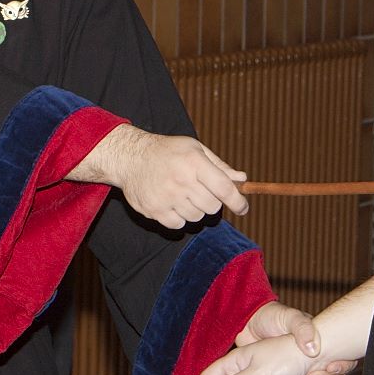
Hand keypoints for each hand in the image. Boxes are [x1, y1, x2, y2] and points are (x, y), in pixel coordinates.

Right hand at [68, 125, 247, 229]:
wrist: (130, 158)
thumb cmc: (167, 152)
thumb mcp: (195, 149)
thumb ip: (219, 166)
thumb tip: (242, 179)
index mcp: (194, 162)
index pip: (224, 188)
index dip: (238, 201)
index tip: (243, 208)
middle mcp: (181, 180)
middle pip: (213, 207)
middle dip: (212, 202)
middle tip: (201, 192)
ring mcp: (167, 197)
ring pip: (197, 217)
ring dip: (195, 210)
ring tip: (183, 194)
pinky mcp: (154, 210)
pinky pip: (179, 225)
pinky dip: (179, 218)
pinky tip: (171, 203)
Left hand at [236, 301, 356, 374]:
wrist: (249, 324)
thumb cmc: (272, 317)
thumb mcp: (289, 318)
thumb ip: (302, 329)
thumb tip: (314, 350)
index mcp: (320, 344)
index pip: (342, 360)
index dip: (342, 367)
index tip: (330, 366)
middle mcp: (314, 360)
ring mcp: (300, 372)